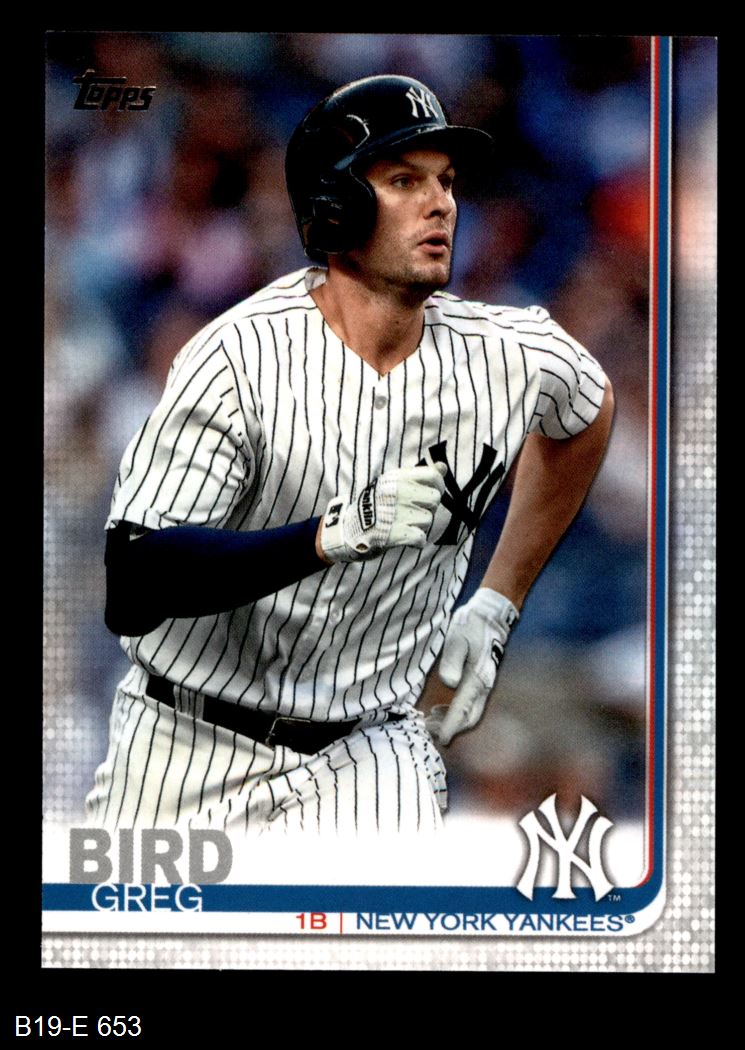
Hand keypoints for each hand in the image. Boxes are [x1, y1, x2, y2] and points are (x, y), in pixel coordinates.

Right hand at [319, 462, 446, 562]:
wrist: (348, 529)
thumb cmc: (375, 506)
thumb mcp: (393, 484)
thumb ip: (420, 475)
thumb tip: (443, 467)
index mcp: (397, 478)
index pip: (434, 476)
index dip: (438, 486)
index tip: (429, 494)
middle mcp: (398, 492)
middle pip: (435, 499)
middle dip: (428, 508)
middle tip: (412, 513)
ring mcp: (396, 512)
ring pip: (428, 520)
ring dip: (419, 526)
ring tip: (402, 525)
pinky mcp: (394, 533)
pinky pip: (421, 538)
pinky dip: (416, 542)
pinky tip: (405, 538)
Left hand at [427, 588, 518, 745]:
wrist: (490, 616)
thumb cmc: (470, 626)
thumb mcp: (457, 639)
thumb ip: (452, 661)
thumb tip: (449, 683)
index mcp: (477, 678)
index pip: (462, 709)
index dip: (451, 727)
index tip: (441, 739)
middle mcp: (483, 684)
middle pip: (469, 717)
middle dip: (451, 728)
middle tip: (429, 731)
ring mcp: (484, 683)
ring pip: (471, 712)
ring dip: (452, 721)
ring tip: (430, 721)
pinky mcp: (481, 679)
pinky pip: (471, 703)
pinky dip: (456, 711)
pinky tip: (440, 708)